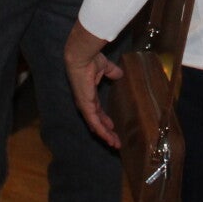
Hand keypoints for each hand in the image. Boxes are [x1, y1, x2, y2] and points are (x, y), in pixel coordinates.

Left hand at [64, 22, 122, 149]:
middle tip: (116, 140)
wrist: (82, 57)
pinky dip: (102, 131)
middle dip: (106, 132)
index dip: (104, 120)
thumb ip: (112, 72)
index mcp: (89, 95)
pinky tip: (109, 138)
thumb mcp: (105, 68)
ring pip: (95, 125)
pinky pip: (94, 122)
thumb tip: (120, 74)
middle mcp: (85, 103)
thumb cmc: (91, 60)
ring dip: (105, 135)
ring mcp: (85, 106)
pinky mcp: (86, 107)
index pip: (97, 112)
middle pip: (96, 122)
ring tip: (115, 144)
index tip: (112, 127)